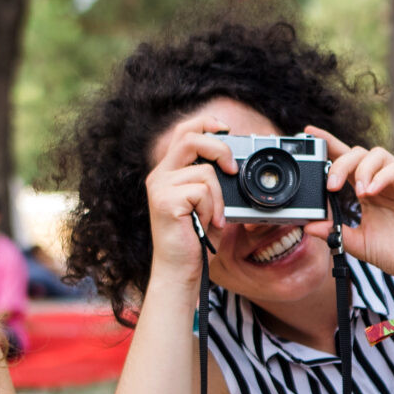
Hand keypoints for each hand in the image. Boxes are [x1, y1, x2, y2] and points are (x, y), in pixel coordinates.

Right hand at [144, 121, 233, 292]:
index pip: (184, 131)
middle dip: (220, 149)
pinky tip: (205, 224)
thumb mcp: (207, 203)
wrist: (181, 270)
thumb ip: (212, 180)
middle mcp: (160, 176)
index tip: (226, 129)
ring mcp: (160, 187)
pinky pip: (203, 191)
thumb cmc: (195, 240)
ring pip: (205, 172)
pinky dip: (212, 209)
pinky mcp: (165, 201)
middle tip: (232, 170)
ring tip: (212, 218)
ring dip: (219, 198)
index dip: (206, 123)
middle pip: (191, 138)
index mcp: (169, 172)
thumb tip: (233, 162)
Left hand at [305, 127, 393, 298]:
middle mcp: (381, 181)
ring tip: (359, 192)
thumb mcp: (357, 243)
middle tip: (331, 185)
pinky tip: (373, 191)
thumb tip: (309, 225)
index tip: (309, 134)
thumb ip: (334, 232)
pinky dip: (382, 176)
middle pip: (358, 153)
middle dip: (340, 163)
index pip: (345, 160)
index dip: (328, 144)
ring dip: (363, 169)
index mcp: (366, 191)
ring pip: (378, 155)